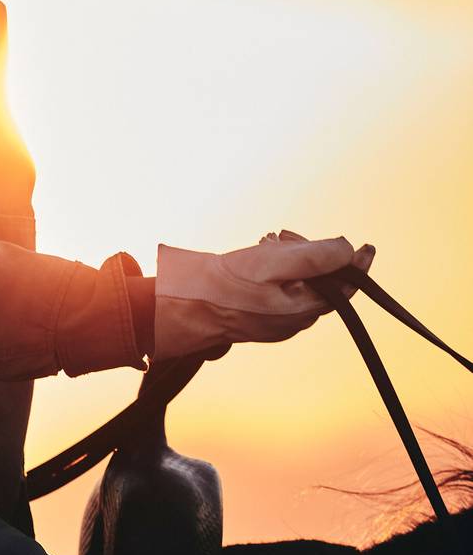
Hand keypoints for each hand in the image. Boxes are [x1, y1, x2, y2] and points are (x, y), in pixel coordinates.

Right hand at [153, 231, 375, 359]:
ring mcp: (277, 320)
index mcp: (303, 310)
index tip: (367, 245)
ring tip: (265, 241)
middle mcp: (295, 320)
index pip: (344, 287)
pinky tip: (258, 253)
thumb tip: (348, 249)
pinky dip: (276, 267)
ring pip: (299, 281)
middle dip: (309, 252)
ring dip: (289, 256)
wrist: (186, 306)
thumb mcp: (273, 262)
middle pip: (320, 280)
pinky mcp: (261, 315)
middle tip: (283, 235)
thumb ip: (314, 255)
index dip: (357, 264)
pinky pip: (281, 287)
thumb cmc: (226, 285)